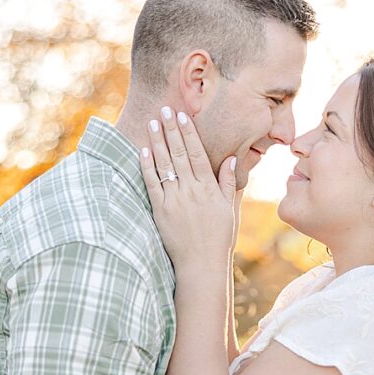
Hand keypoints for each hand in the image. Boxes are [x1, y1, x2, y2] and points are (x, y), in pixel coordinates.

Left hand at [139, 106, 236, 273]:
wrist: (201, 264)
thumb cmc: (218, 238)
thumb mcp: (229, 209)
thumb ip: (228, 183)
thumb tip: (230, 159)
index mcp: (209, 189)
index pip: (197, 154)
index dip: (189, 134)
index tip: (184, 117)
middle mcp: (191, 191)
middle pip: (179, 154)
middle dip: (171, 130)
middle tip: (165, 110)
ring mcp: (174, 200)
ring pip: (164, 165)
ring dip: (157, 142)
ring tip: (152, 122)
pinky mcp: (160, 210)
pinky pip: (152, 183)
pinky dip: (147, 166)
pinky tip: (143, 150)